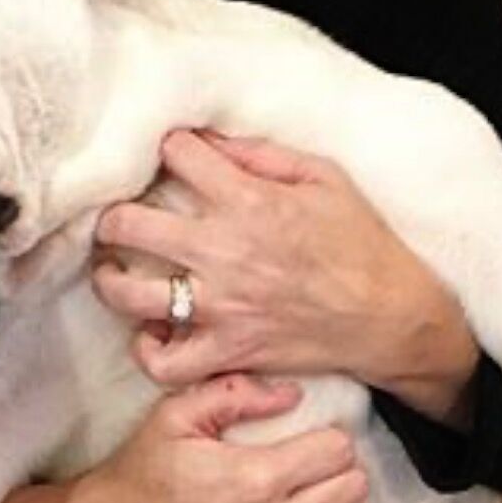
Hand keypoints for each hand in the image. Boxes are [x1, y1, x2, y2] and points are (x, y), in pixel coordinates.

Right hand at [0, 375, 368, 502]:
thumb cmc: (144, 472)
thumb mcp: (176, 414)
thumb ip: (236, 393)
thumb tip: (292, 394)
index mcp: (255, 478)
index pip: (337, 453)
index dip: (328, 437)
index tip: (308, 435)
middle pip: (351, 491)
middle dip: (337, 470)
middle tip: (310, 462)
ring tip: (308, 494)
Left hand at [92, 129, 479, 423]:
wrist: (391, 316)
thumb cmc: (362, 243)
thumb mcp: (324, 178)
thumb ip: (262, 155)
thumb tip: (212, 141)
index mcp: (249, 201)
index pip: (176, 156)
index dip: (168, 148)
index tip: (169, 156)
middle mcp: (224, 252)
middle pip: (129, 225)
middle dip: (114, 216)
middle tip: (118, 217)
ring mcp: (221, 306)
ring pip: (129, 294)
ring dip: (110, 279)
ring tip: (114, 271)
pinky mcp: (228, 350)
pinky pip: (164, 361)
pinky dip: (148, 349)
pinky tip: (151, 331)